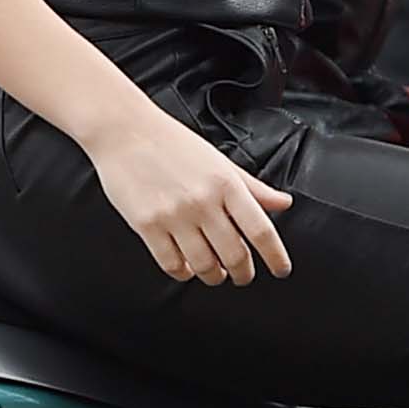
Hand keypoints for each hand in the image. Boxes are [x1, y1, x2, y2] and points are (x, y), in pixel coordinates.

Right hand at [88, 104, 293, 284]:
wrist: (125, 131)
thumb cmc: (172, 143)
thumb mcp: (219, 161)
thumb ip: (252, 187)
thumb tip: (283, 204)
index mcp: (226, 184)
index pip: (260, 230)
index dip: (275, 256)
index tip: (281, 270)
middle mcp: (203, 201)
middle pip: (234, 254)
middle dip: (243, 273)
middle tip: (243, 276)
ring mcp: (174, 215)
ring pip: (204, 265)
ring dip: (214, 276)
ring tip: (215, 273)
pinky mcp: (147, 225)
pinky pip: (171, 264)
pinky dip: (184, 273)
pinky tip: (187, 267)